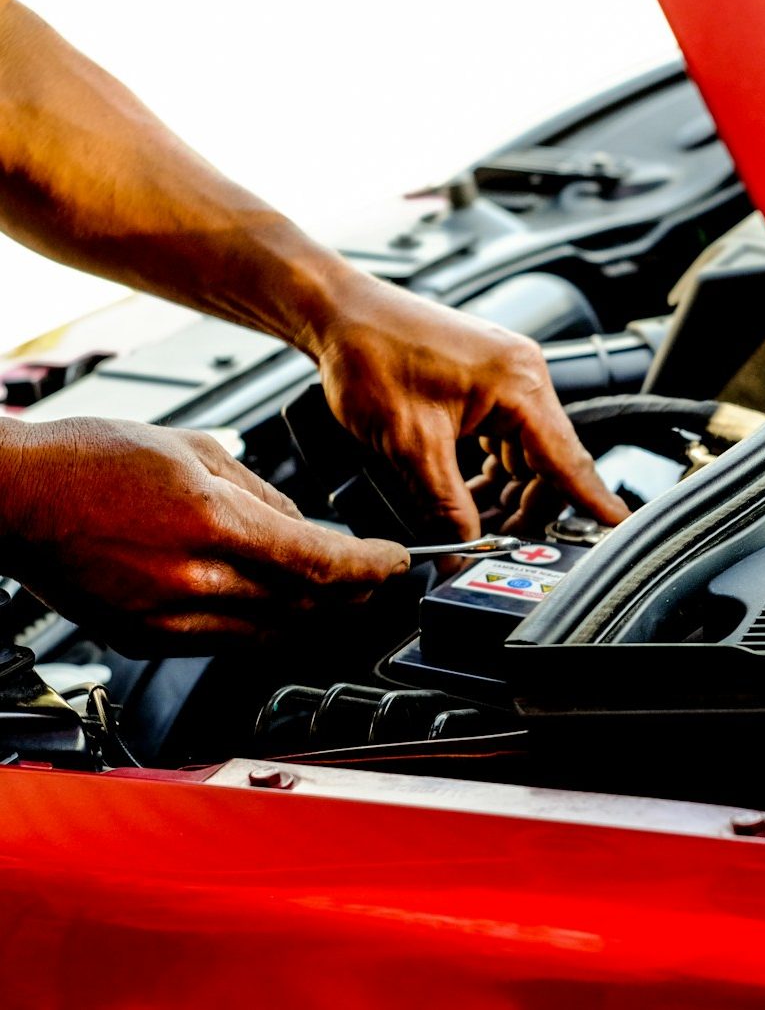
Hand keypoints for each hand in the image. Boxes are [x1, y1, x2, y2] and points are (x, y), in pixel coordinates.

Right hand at [0, 417, 408, 654]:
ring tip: (343, 599)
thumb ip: (261, 492)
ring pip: (271, 632)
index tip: (396, 563)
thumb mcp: (194, 449)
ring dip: (316, 618)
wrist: (13, 496)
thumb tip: (307, 525)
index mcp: (210, 521)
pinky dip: (264, 628)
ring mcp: (165, 618)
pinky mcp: (144, 639)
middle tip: (380, 583)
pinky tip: (279, 610)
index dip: (369, 568)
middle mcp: (192, 579)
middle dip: (354, 597)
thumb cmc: (91, 460)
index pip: (318, 561)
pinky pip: (226, 644)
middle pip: (304, 605)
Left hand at [313, 280, 628, 539]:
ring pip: (526, 457)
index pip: (569, 460)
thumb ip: (444, 505)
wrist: (339, 314)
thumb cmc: (371, 354)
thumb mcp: (409, 445)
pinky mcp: (487, 384)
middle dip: (529, 510)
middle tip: (501, 548)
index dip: (593, 502)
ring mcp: (507, 379)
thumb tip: (462, 553)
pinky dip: (489, 473)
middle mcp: (524, 378)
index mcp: (520, 386)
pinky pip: (505, 441)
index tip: (619, 531)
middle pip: (550, 465)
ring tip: (474, 527)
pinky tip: (463, 496)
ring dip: (505, 495)